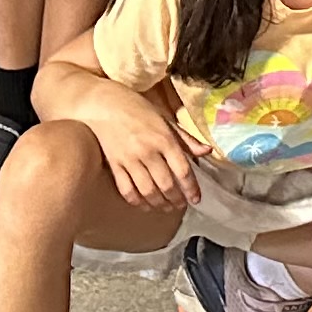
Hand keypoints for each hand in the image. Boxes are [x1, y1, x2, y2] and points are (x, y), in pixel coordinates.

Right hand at [89, 84, 198, 210]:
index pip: (183, 170)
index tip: (196, 199)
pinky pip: (127, 190)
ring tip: (166, 208)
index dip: (191, 189)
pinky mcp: (114, 165)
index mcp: (164, 138)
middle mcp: (148, 151)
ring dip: (159, 204)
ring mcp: (129, 159)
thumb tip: (207, 151)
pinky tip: (145, 205)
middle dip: (177, 200)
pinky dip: (137, 201)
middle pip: (166, 184)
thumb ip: (186, 138)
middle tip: (181, 206)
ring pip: (148, 191)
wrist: (104, 103)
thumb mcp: (165, 119)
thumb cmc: (138, 108)